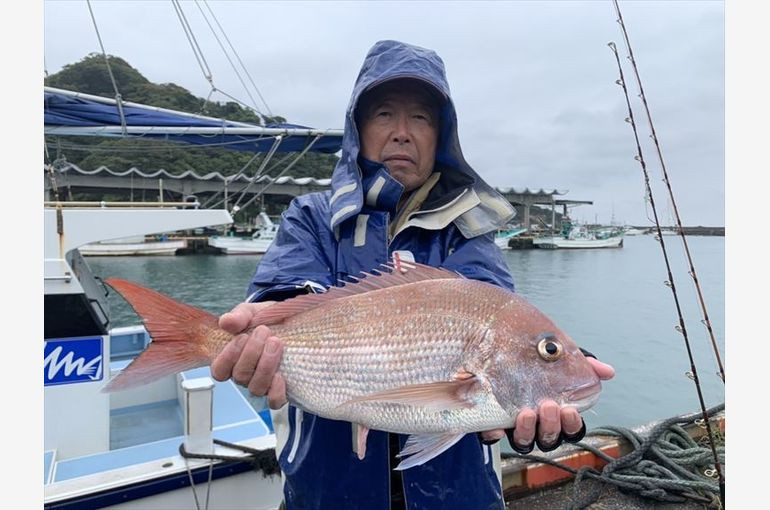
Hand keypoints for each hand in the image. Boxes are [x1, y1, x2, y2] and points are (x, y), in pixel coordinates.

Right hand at [211, 301, 287, 408]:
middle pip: (240, 376)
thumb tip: (226, 322)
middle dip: (252, 352)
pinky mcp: (279, 389)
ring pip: (256, 388)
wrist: (290, 323)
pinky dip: (276, 391)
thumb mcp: (251, 313)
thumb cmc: (265, 320)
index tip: (242, 336)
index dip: (228, 357)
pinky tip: (281, 375)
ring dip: (265, 366)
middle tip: (264, 331)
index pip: (219, 371)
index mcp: (231, 359)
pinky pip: (274, 401)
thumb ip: (239, 316)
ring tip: (276, 343)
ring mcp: (262, 383)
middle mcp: (244, 375)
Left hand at [479, 357, 614, 449]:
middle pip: (549, 439)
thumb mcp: (561, 361)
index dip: (572, 425)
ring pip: (525, 443)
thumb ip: (586, 365)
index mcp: (558, 415)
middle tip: (549, 407)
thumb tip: (608, 372)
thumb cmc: (537, 363)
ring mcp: (516, 427)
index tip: (570, 410)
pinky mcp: (493, 424)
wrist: (502, 351)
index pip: (571, 430)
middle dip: (551, 427)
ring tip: (526, 413)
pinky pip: (492, 436)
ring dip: (527, 432)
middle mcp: (538, 425)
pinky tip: (497, 428)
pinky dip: (494, 434)